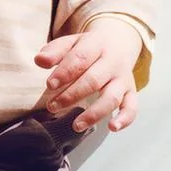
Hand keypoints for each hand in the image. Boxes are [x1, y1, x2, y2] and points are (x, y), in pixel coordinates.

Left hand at [34, 17, 141, 133]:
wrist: (118, 43)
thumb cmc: (87, 48)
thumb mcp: (71, 43)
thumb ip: (55, 51)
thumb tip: (39, 60)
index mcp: (97, 45)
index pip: (81, 58)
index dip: (65, 72)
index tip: (49, 85)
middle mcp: (112, 63)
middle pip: (94, 80)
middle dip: (72, 95)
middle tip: (52, 106)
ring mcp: (123, 79)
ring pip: (112, 97)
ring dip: (94, 113)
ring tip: (76, 125)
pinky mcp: (130, 93)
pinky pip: (132, 107)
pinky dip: (125, 119)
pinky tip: (112, 128)